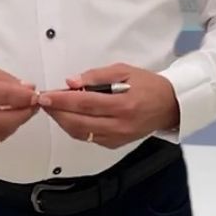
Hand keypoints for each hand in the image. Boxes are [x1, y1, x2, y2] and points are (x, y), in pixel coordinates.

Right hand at [0, 55, 38, 147]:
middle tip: (33, 106)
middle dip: (23, 115)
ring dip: (13, 126)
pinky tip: (2, 122)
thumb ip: (1, 77)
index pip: (2, 97)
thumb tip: (26, 88)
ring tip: (19, 113)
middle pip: (1, 122)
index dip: (24, 98)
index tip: (36, 95)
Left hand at [37, 63, 179, 148]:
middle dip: (57, 112)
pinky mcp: (115, 144)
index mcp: (124, 103)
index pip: (85, 103)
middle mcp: (120, 124)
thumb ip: (97, 76)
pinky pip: (89, 138)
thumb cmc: (148, 85)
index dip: (62, 100)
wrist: (170, 105)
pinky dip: (75, 128)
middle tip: (45, 102)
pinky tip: (70, 117)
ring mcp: (117, 137)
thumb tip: (72, 82)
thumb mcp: (125, 70)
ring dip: (63, 121)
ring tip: (54, 109)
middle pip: (79, 122)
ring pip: (81, 133)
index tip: (46, 96)